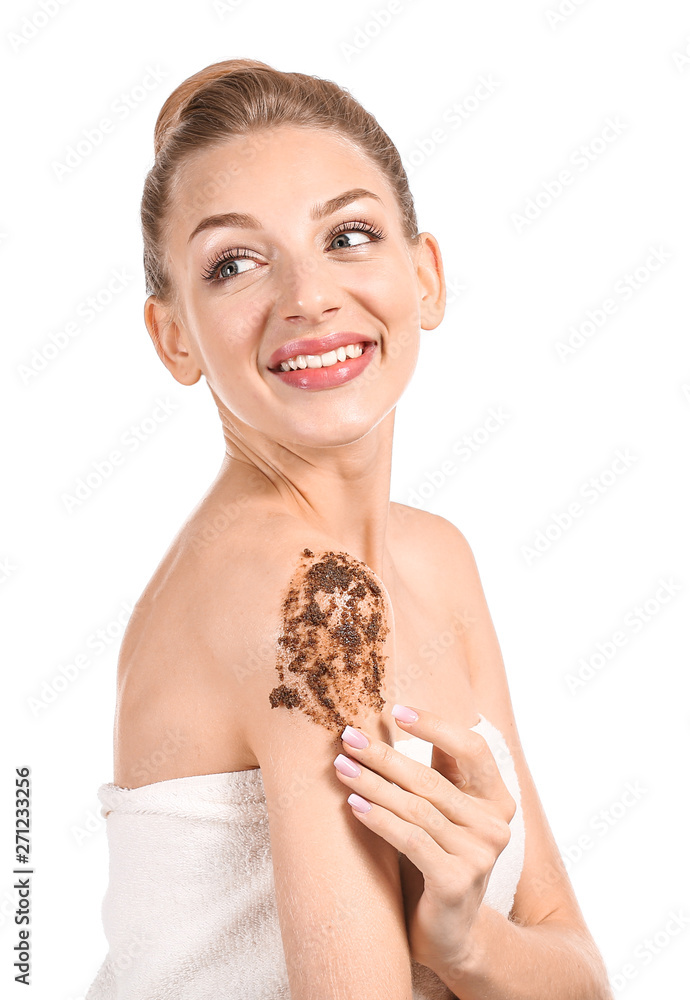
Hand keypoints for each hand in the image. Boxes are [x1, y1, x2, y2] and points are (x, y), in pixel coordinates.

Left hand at [333, 705, 516, 976]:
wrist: (449, 935)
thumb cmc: (439, 859)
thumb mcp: (444, 813)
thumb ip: (438, 773)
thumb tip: (402, 716)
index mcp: (497, 799)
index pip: (472, 748)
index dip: (436, 725)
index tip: (396, 710)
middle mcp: (495, 824)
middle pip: (431, 778)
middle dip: (384, 755)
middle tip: (348, 737)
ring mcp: (479, 855)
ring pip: (415, 808)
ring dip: (372, 784)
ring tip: (341, 767)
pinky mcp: (456, 882)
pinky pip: (410, 840)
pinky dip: (379, 820)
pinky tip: (354, 806)